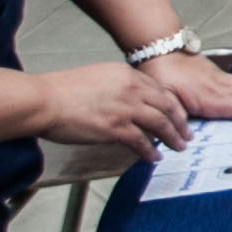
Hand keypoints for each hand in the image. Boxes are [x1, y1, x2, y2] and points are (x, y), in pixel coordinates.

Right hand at [37, 59, 198, 154]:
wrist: (43, 100)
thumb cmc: (61, 91)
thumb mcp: (97, 77)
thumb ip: (117, 86)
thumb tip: (127, 99)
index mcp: (126, 74)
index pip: (160, 89)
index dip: (173, 104)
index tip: (178, 113)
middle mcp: (131, 89)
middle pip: (167, 106)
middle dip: (181, 121)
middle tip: (187, 132)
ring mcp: (125, 109)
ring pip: (160, 124)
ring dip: (173, 137)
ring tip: (179, 146)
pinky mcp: (115, 128)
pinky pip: (141, 142)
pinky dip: (151, 151)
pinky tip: (154, 157)